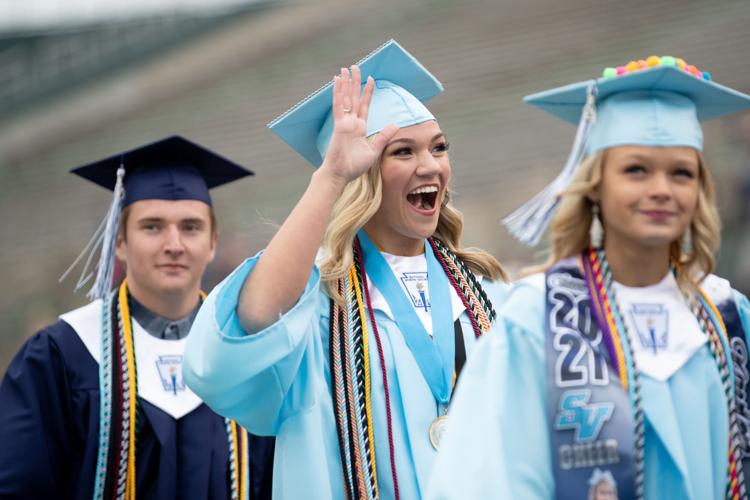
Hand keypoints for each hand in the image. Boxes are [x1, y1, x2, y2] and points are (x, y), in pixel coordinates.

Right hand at [319, 65, 398, 184]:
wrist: (340, 175)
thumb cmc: (354, 167)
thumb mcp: (373, 150)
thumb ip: (384, 136)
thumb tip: (396, 124)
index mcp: (359, 128)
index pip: (364, 105)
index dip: (367, 92)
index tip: (370, 79)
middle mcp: (351, 122)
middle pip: (354, 97)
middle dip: (355, 82)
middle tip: (355, 67)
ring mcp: (344, 122)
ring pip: (346, 98)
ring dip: (346, 83)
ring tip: (346, 68)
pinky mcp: (338, 125)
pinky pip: (338, 105)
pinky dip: (338, 92)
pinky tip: (338, 80)